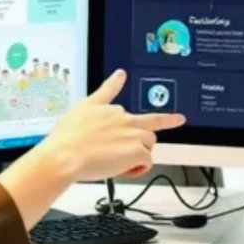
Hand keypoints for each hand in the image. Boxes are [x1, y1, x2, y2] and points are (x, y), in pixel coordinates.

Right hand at [33, 70, 185, 181]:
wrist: (64, 155)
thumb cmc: (67, 137)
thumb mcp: (83, 107)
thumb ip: (106, 91)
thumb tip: (120, 74)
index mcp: (112, 110)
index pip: (139, 109)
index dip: (162, 115)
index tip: (179, 117)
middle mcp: (125, 119)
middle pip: (146, 131)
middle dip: (139, 143)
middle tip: (125, 155)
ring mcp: (133, 134)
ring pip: (148, 146)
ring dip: (137, 156)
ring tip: (115, 162)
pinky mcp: (136, 151)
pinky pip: (147, 162)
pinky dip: (137, 169)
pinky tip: (121, 169)